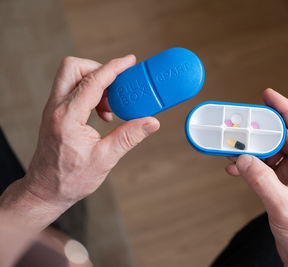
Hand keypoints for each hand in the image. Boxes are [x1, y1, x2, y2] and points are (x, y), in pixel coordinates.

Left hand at [0, 55, 159, 229]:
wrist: (46, 190)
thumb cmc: (70, 179)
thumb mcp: (105, 159)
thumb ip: (129, 137)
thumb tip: (151, 122)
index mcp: (68, 118)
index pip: (92, 82)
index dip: (114, 68)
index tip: (130, 61)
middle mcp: (56, 108)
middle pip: (73, 68)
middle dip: (98, 68)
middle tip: (117, 84)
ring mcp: (53, 110)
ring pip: (71, 77)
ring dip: (95, 82)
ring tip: (111, 106)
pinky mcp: (55, 114)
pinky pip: (72, 90)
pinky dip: (90, 93)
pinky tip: (103, 113)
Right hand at [226, 89, 287, 265]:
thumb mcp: (283, 206)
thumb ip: (261, 181)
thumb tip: (242, 159)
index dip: (284, 108)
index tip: (268, 95)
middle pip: (280, 138)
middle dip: (259, 130)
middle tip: (240, 122)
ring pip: (268, 153)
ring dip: (249, 150)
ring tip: (231, 147)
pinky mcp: (280, 186)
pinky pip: (261, 169)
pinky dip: (247, 167)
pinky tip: (234, 169)